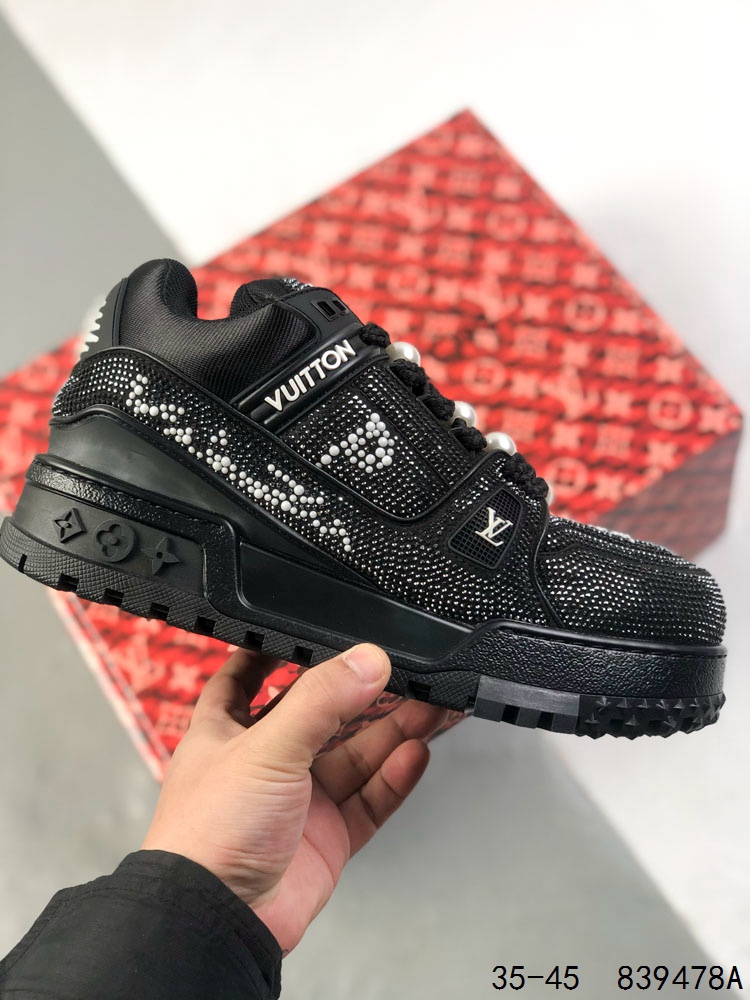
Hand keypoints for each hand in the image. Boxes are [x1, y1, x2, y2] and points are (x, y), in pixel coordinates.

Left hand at [142, 644, 446, 952]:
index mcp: (227, 732)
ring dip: (391, 731)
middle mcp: (263, 763)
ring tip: (429, 705)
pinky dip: (394, 777)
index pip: (247, 678)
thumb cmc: (207, 834)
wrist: (218, 920)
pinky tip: (415, 753)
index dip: (274, 654)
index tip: (307, 632)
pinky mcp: (327, 838)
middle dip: (360, 694)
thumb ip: (321, 701)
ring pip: (354, 756)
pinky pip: (370, 799)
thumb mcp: (266, 747)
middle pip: (321, 716)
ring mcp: (298, 802)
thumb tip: (367, 661)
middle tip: (402, 671)